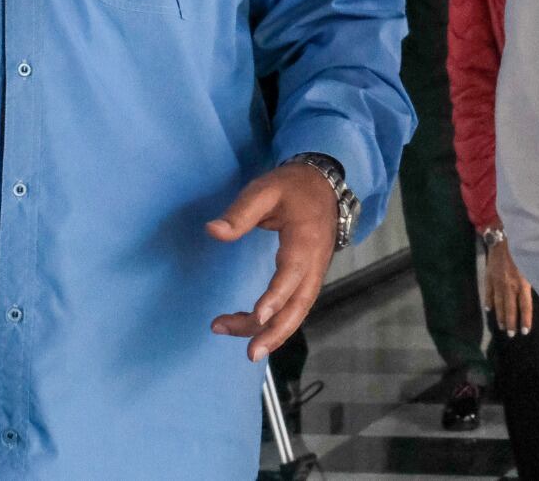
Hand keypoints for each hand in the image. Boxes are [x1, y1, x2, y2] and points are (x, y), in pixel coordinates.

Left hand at [207, 162, 338, 362]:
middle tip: (250, 353)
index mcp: (305, 240)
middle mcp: (314, 264)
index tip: (257, 315)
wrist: (325, 185)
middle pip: (299, 305)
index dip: (275, 296)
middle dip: (275, 332)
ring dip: (272, 332)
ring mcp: (315, 274)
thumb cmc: (292, 188)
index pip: (291, 274)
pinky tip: (252, 327)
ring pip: (298, 312)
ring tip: (240, 343)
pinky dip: (278, 324)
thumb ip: (240, 213)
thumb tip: (213, 231)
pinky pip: (297, 308)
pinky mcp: (309, 279)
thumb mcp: (265, 190)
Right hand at [483, 237, 532, 337]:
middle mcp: (509, 285)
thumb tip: (532, 294)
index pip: (524, 306)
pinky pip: (488, 292)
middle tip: (511, 335)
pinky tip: (489, 310)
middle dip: (510, 323)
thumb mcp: (530, 266)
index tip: (524, 331)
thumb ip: (530, 281)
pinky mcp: (489, 276)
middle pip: (510, 308)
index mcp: (522, 283)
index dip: (525, 319)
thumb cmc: (521, 251)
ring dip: (500, 316)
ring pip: (498, 303)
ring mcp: (497, 282)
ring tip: (501, 327)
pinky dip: (488, 302)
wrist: (504, 237)